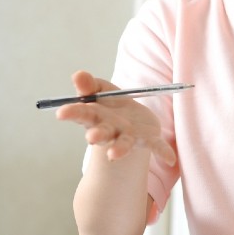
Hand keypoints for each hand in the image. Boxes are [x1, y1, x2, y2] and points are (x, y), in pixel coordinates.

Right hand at [55, 70, 175, 164]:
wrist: (133, 121)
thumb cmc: (111, 106)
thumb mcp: (101, 91)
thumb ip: (90, 85)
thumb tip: (78, 75)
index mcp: (96, 116)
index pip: (81, 113)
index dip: (72, 112)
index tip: (62, 112)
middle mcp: (109, 130)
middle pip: (101, 133)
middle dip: (96, 135)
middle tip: (91, 138)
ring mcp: (128, 137)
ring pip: (123, 144)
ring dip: (119, 149)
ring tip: (113, 155)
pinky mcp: (146, 139)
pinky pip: (155, 145)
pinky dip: (163, 151)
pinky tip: (171, 158)